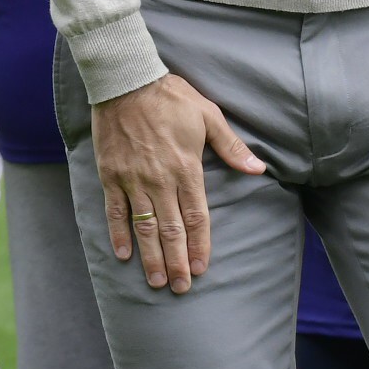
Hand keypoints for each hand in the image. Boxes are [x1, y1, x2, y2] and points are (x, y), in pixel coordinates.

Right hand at [87, 71, 266, 291]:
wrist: (127, 81)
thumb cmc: (171, 96)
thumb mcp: (209, 116)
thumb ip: (231, 147)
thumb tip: (257, 168)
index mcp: (186, 168)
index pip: (196, 217)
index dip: (199, 245)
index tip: (200, 268)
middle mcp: (160, 180)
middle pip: (171, 229)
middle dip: (176, 262)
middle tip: (179, 288)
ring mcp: (133, 179)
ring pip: (144, 226)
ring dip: (151, 256)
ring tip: (155, 281)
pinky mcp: (111, 175)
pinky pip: (115, 211)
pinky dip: (119, 234)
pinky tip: (124, 255)